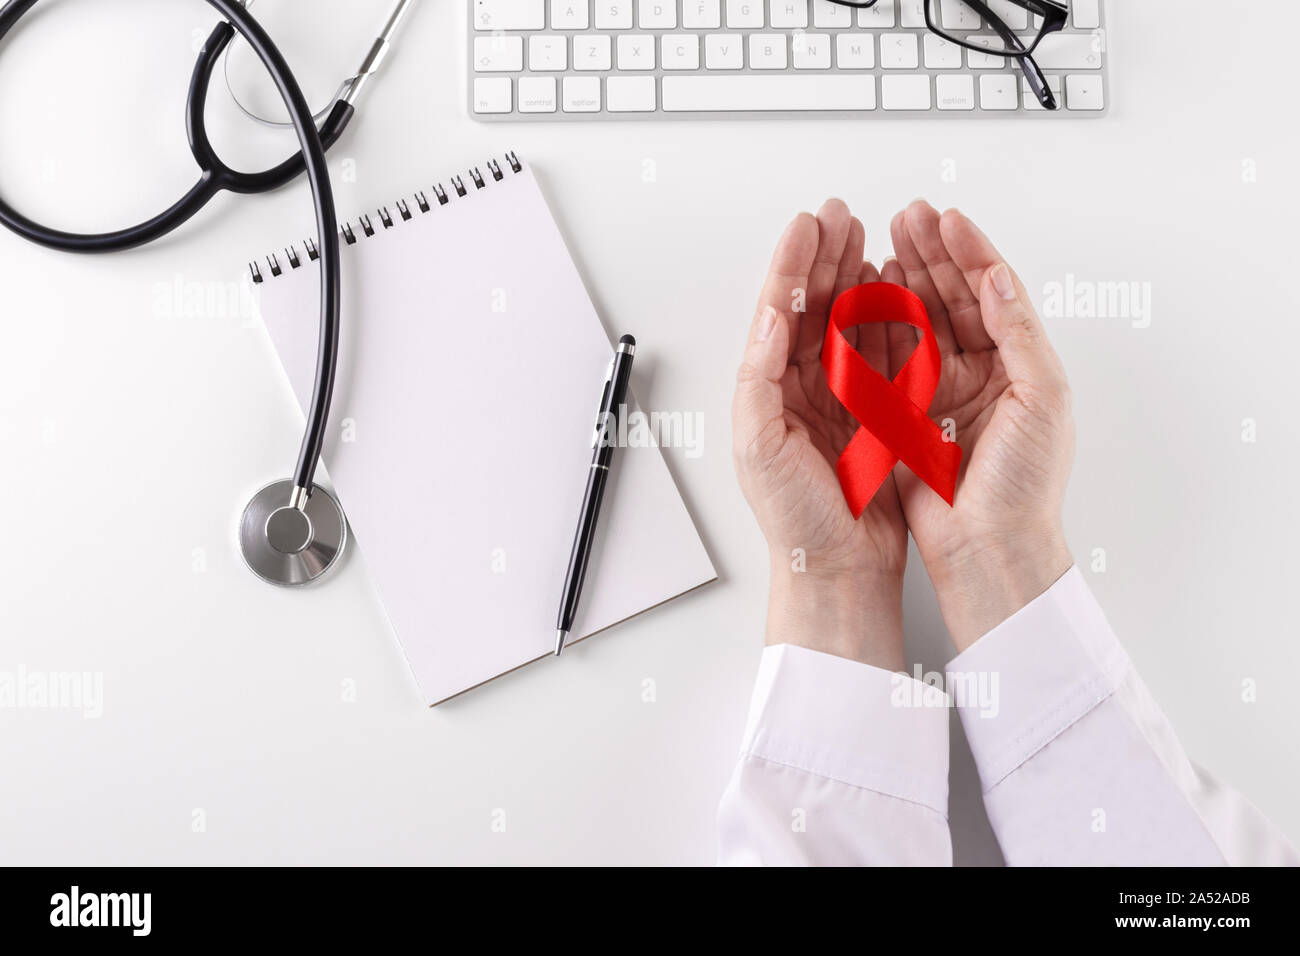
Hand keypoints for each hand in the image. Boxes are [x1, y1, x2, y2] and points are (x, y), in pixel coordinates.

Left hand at [733, 200, 906, 669]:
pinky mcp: (874, 414)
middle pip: (813, 306)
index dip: (794, 264)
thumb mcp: (760, 451)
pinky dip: (888, 319)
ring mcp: (838, 398)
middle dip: (826, 257)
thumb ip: (758, 382)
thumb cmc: (795, 520)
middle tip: (843, 216)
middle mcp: (800, 388)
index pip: (781, 311)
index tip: (811, 223)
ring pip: (848, 322)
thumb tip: (770, 319)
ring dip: (856, 278)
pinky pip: (882, 354)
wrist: (839, 568)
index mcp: (768, 390)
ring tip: (869, 239)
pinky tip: (897, 292)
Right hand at [883, 202, 1074, 650]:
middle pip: (953, 296)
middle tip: (907, 217)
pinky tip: (865, 295)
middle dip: (930, 253)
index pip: (994, 291)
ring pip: (918, 319)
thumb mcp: (1042, 400)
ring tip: (883, 242)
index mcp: (1020, 363)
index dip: (969, 251)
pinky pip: (888, 357)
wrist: (987, 549)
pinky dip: (877, 323)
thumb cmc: (1024, 486)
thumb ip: (1021, 333)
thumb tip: (999, 276)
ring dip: (902, 278)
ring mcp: (940, 390)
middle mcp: (981, 371)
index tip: (945, 219)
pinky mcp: (905, 413)